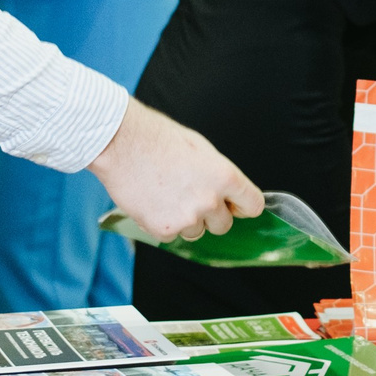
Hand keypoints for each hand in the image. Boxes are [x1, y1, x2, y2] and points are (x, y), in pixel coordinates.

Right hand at [87, 99, 265, 241]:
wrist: (123, 143)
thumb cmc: (159, 139)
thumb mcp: (201, 149)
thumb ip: (218, 176)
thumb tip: (226, 194)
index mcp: (225, 177)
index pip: (253, 206)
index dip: (242, 206)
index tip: (235, 206)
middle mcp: (210, 200)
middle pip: (224, 225)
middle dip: (211, 216)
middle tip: (190, 196)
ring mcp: (187, 218)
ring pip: (196, 232)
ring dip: (185, 220)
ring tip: (166, 195)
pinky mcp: (163, 230)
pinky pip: (171, 236)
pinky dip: (163, 224)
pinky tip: (152, 201)